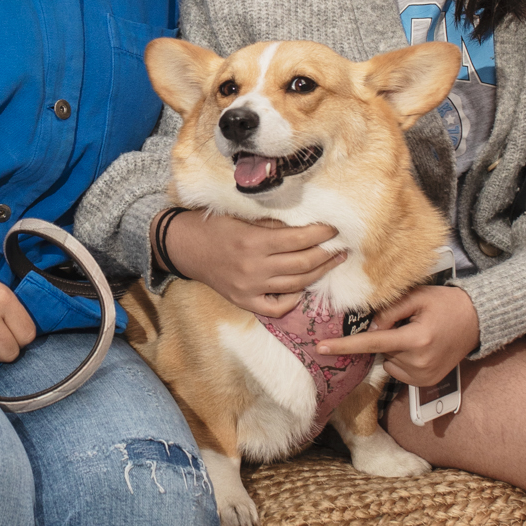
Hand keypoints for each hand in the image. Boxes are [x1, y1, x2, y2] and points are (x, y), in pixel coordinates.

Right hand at [162, 209, 344, 315]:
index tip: (334, 228)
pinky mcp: (243, 301)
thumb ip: (272, 223)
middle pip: (303, 264)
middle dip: (327, 254)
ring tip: (332, 262)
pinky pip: (276, 309)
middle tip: (341, 246)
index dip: (322, 233)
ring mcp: (249, 288)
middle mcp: (253, 268)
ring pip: (295, 286)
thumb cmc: (214, 225)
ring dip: (319, 274)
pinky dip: (292, 300)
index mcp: (253, 242)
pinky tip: (302, 288)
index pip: (299, 239)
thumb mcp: (242, 216)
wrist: (185, 247)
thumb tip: (306, 224)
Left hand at [316, 281, 480, 383]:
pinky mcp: (426, 382)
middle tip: (410, 323)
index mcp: (416, 339)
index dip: (344, 346)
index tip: (321, 348)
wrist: (478, 321)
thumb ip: (390, 309)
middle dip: (387, 336)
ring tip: (419, 335)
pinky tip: (421, 348)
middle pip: (381, 351)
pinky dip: (403, 359)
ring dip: (395, 349)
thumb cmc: (447, 304)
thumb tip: (371, 326)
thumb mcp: (418, 296)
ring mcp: (424, 376)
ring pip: (389, 362)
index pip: (372, 343)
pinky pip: (399, 371)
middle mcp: (419, 362)